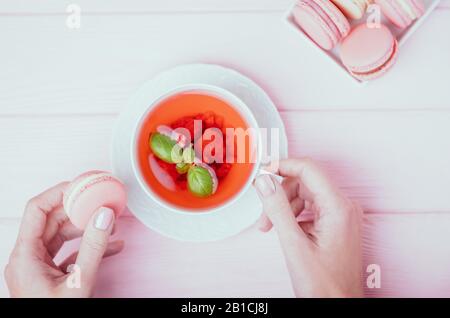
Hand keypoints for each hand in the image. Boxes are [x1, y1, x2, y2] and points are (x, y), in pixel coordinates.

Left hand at [4, 182, 123, 296]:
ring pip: (62, 235)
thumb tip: (104, 216)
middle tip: (100, 198)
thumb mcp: (78, 283)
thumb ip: (93, 247)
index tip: (82, 185)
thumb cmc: (55, 315)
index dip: (59, 193)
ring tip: (111, 222)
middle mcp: (28, 257)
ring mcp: (39, 266)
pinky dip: (90, 246)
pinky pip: (70, 252)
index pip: (37, 210)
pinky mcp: (51, 275)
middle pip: (52, 220)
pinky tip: (112, 246)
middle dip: (79, 209)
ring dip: (87, 227)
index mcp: (25, 256)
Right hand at [254, 158, 362, 296]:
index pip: (309, 169)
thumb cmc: (325, 285)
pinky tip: (286, 231)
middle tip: (264, 213)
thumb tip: (265, 182)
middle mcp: (344, 208)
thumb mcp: (294, 244)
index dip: (283, 166)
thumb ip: (278, 209)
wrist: (339, 306)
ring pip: (306, 196)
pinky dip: (294, 216)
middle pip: (305, 183)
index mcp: (338, 207)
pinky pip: (312, 209)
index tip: (264, 171)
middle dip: (281, 194)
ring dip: (285, 207)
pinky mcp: (337, 225)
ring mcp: (342, 216)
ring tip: (271, 227)